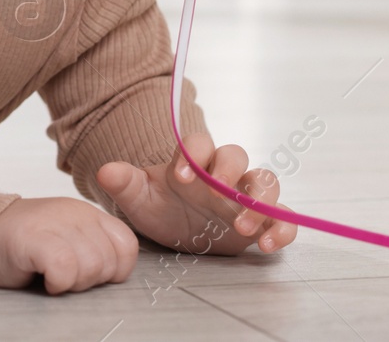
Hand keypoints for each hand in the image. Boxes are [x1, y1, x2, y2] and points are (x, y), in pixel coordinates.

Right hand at [0, 196, 137, 293]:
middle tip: (62, 275)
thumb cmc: (21, 250)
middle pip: (109, 262)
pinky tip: (44, 278)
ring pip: (91, 267)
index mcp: (87, 213)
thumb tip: (117, 275)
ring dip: (72, 283)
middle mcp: (75, 213)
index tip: (86, 274)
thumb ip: (95, 249)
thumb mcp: (67, 240)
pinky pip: (65, 269)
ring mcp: (54, 223)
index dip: (113, 270)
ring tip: (51, 275)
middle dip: (90, 280)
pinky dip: (58, 282)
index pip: (127, 246)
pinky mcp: (34, 238)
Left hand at [95, 133, 297, 255]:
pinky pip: (282, 217)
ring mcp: (244, 196)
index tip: (179, 176)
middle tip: (215, 197)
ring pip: (265, 183)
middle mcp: (222, 173)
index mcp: (193, 161)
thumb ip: (124, 183)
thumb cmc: (160, 206)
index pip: (199, 143)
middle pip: (237, 155)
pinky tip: (268, 244)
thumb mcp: (138, 197)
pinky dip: (282, 228)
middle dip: (229, 172)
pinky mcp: (261, 221)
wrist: (176, 229)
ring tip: (243, 228)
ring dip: (260, 202)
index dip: (193, 154)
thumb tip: (106, 171)